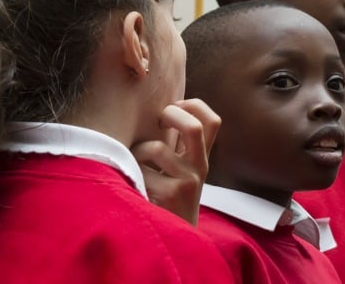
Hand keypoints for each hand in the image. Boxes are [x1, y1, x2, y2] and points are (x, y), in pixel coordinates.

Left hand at [132, 99, 220, 225]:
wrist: (174, 238)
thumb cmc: (167, 198)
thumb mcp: (179, 170)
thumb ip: (177, 146)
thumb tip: (157, 113)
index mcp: (201, 157)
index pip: (212, 120)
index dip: (193, 105)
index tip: (173, 108)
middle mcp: (200, 167)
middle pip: (195, 127)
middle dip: (170, 114)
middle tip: (156, 121)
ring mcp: (187, 181)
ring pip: (156, 148)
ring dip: (137, 151)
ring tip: (135, 163)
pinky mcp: (169, 194)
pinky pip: (140, 170)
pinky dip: (131, 171)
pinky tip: (134, 184)